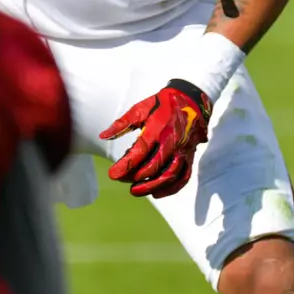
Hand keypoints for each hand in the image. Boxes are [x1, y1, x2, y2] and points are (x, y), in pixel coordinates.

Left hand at [102, 80, 212, 198]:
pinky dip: (172, 188)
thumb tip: (102, 136)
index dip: (125, 165)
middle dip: (136, 177)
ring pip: (170, 175)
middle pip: (154, 167)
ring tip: (135, 191)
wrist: (191, 99)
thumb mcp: (140, 109)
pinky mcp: (190, 155)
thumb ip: (121, 124)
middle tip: (122, 180)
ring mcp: (183, 150)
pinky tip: (157, 193)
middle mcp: (172, 141)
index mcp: (157, 129)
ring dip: (152, 186)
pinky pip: (184, 176)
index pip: (140, 152)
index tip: (112, 174)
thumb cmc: (162, 104)